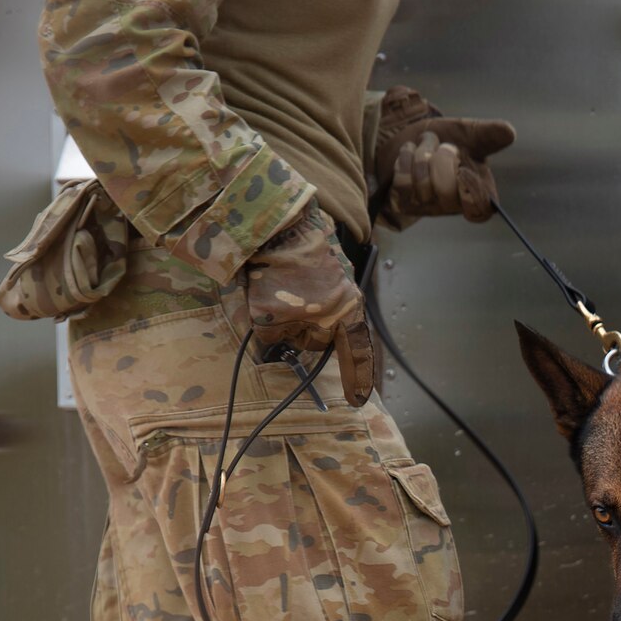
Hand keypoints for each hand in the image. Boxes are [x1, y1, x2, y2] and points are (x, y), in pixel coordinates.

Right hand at [244, 205, 378, 407]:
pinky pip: (265, 332)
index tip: (359, 398)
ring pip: (288, 339)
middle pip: (315, 343)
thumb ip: (336, 306)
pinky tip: (264, 291)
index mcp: (349, 306)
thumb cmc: (308, 246)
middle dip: (305, 328)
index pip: (357, 349)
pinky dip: (261, 316)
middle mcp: (328, 317)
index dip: (358, 375)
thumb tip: (326, 335)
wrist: (280, 222)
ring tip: (279, 288)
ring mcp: (298, 319)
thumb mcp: (336, 276)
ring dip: (282, 321)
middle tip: (295, 298)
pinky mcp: (269, 318)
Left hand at [374, 86, 515, 227]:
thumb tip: (509, 132)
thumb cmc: (447, 139)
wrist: (413, 137)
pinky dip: (405, 158)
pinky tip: (409, 153)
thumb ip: (490, 134)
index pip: (481, 211)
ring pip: (422, 185)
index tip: (465, 170)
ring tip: (426, 147)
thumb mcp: (470, 133)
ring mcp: (428, 206)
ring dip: (422, 154)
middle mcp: (454, 205)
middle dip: (441, 160)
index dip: (471, 192)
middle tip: (444, 147)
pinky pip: (402, 183)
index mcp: (478, 192)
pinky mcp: (405, 202)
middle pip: (447, 193)